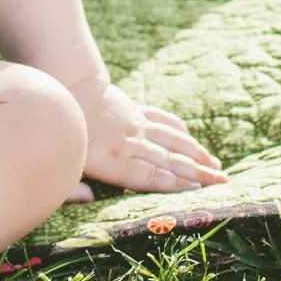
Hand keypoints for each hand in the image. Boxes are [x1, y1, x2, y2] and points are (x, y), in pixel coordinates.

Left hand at [63, 75, 224, 201]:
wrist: (61, 80)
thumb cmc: (57, 130)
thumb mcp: (59, 163)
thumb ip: (70, 187)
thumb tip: (89, 199)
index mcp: (110, 161)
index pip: (149, 177)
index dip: (177, 185)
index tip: (201, 190)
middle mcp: (127, 143)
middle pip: (167, 160)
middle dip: (198, 173)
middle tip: (223, 181)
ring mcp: (131, 123)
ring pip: (170, 138)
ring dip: (194, 152)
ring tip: (215, 164)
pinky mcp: (130, 107)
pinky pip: (158, 118)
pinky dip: (175, 127)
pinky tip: (188, 135)